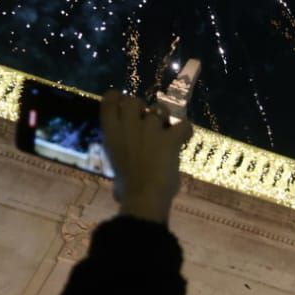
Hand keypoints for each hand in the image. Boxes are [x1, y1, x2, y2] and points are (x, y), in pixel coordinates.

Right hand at [100, 90, 192, 222]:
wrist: (143, 197)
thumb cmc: (126, 189)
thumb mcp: (116, 168)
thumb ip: (121, 158)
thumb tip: (122, 182)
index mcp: (111, 133)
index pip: (108, 100)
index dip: (117, 97)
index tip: (123, 102)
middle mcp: (128, 125)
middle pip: (134, 100)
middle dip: (141, 106)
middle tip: (147, 120)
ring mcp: (150, 130)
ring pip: (160, 109)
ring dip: (164, 117)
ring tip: (167, 130)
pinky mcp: (170, 138)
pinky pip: (184, 125)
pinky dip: (186, 131)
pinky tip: (183, 139)